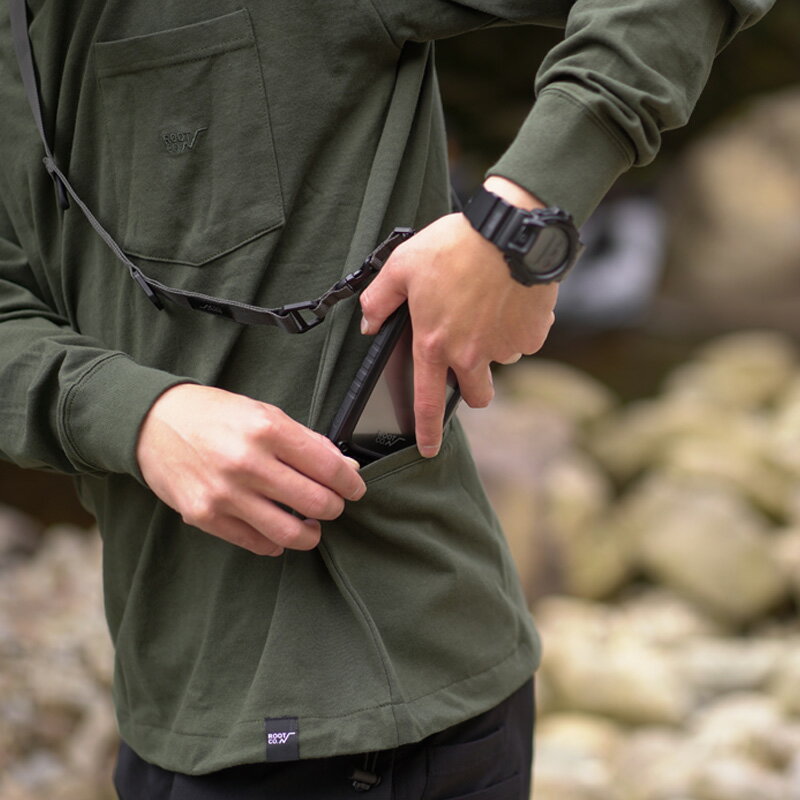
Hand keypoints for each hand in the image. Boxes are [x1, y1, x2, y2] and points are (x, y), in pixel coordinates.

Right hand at [136, 384, 365, 555]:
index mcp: (267, 429)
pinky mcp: (205, 516)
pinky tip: (278, 530)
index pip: (329, 467)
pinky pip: (257, 543)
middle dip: (334, 508)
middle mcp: (247, 462)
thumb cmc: (213, 415)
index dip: (351, 483)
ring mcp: (225, 493)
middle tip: (333, 505)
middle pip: (317, 503)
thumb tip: (345, 467)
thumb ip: (306, 442)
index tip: (354, 488)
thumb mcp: (264, 413)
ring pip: (290, 532)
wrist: (152, 422)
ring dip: (310, 534)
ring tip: (310, 525)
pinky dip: (276, 542)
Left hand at [359, 176, 558, 457]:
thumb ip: (379, 300)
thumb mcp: (402, 265)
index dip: (427, 432)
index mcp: (434, 344)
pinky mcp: (532, 334)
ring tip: (488, 306)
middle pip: (476, 395)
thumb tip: (369, 324)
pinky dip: (517, 326)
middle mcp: (470, 354)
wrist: (511, 230)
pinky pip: (523, 340)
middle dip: (473, 387)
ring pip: (500, 361)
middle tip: (470, 359)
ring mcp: (504, 347)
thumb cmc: (454, 245)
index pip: (427, 402)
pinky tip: (509, 297)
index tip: (428, 450)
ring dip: (494, 345)